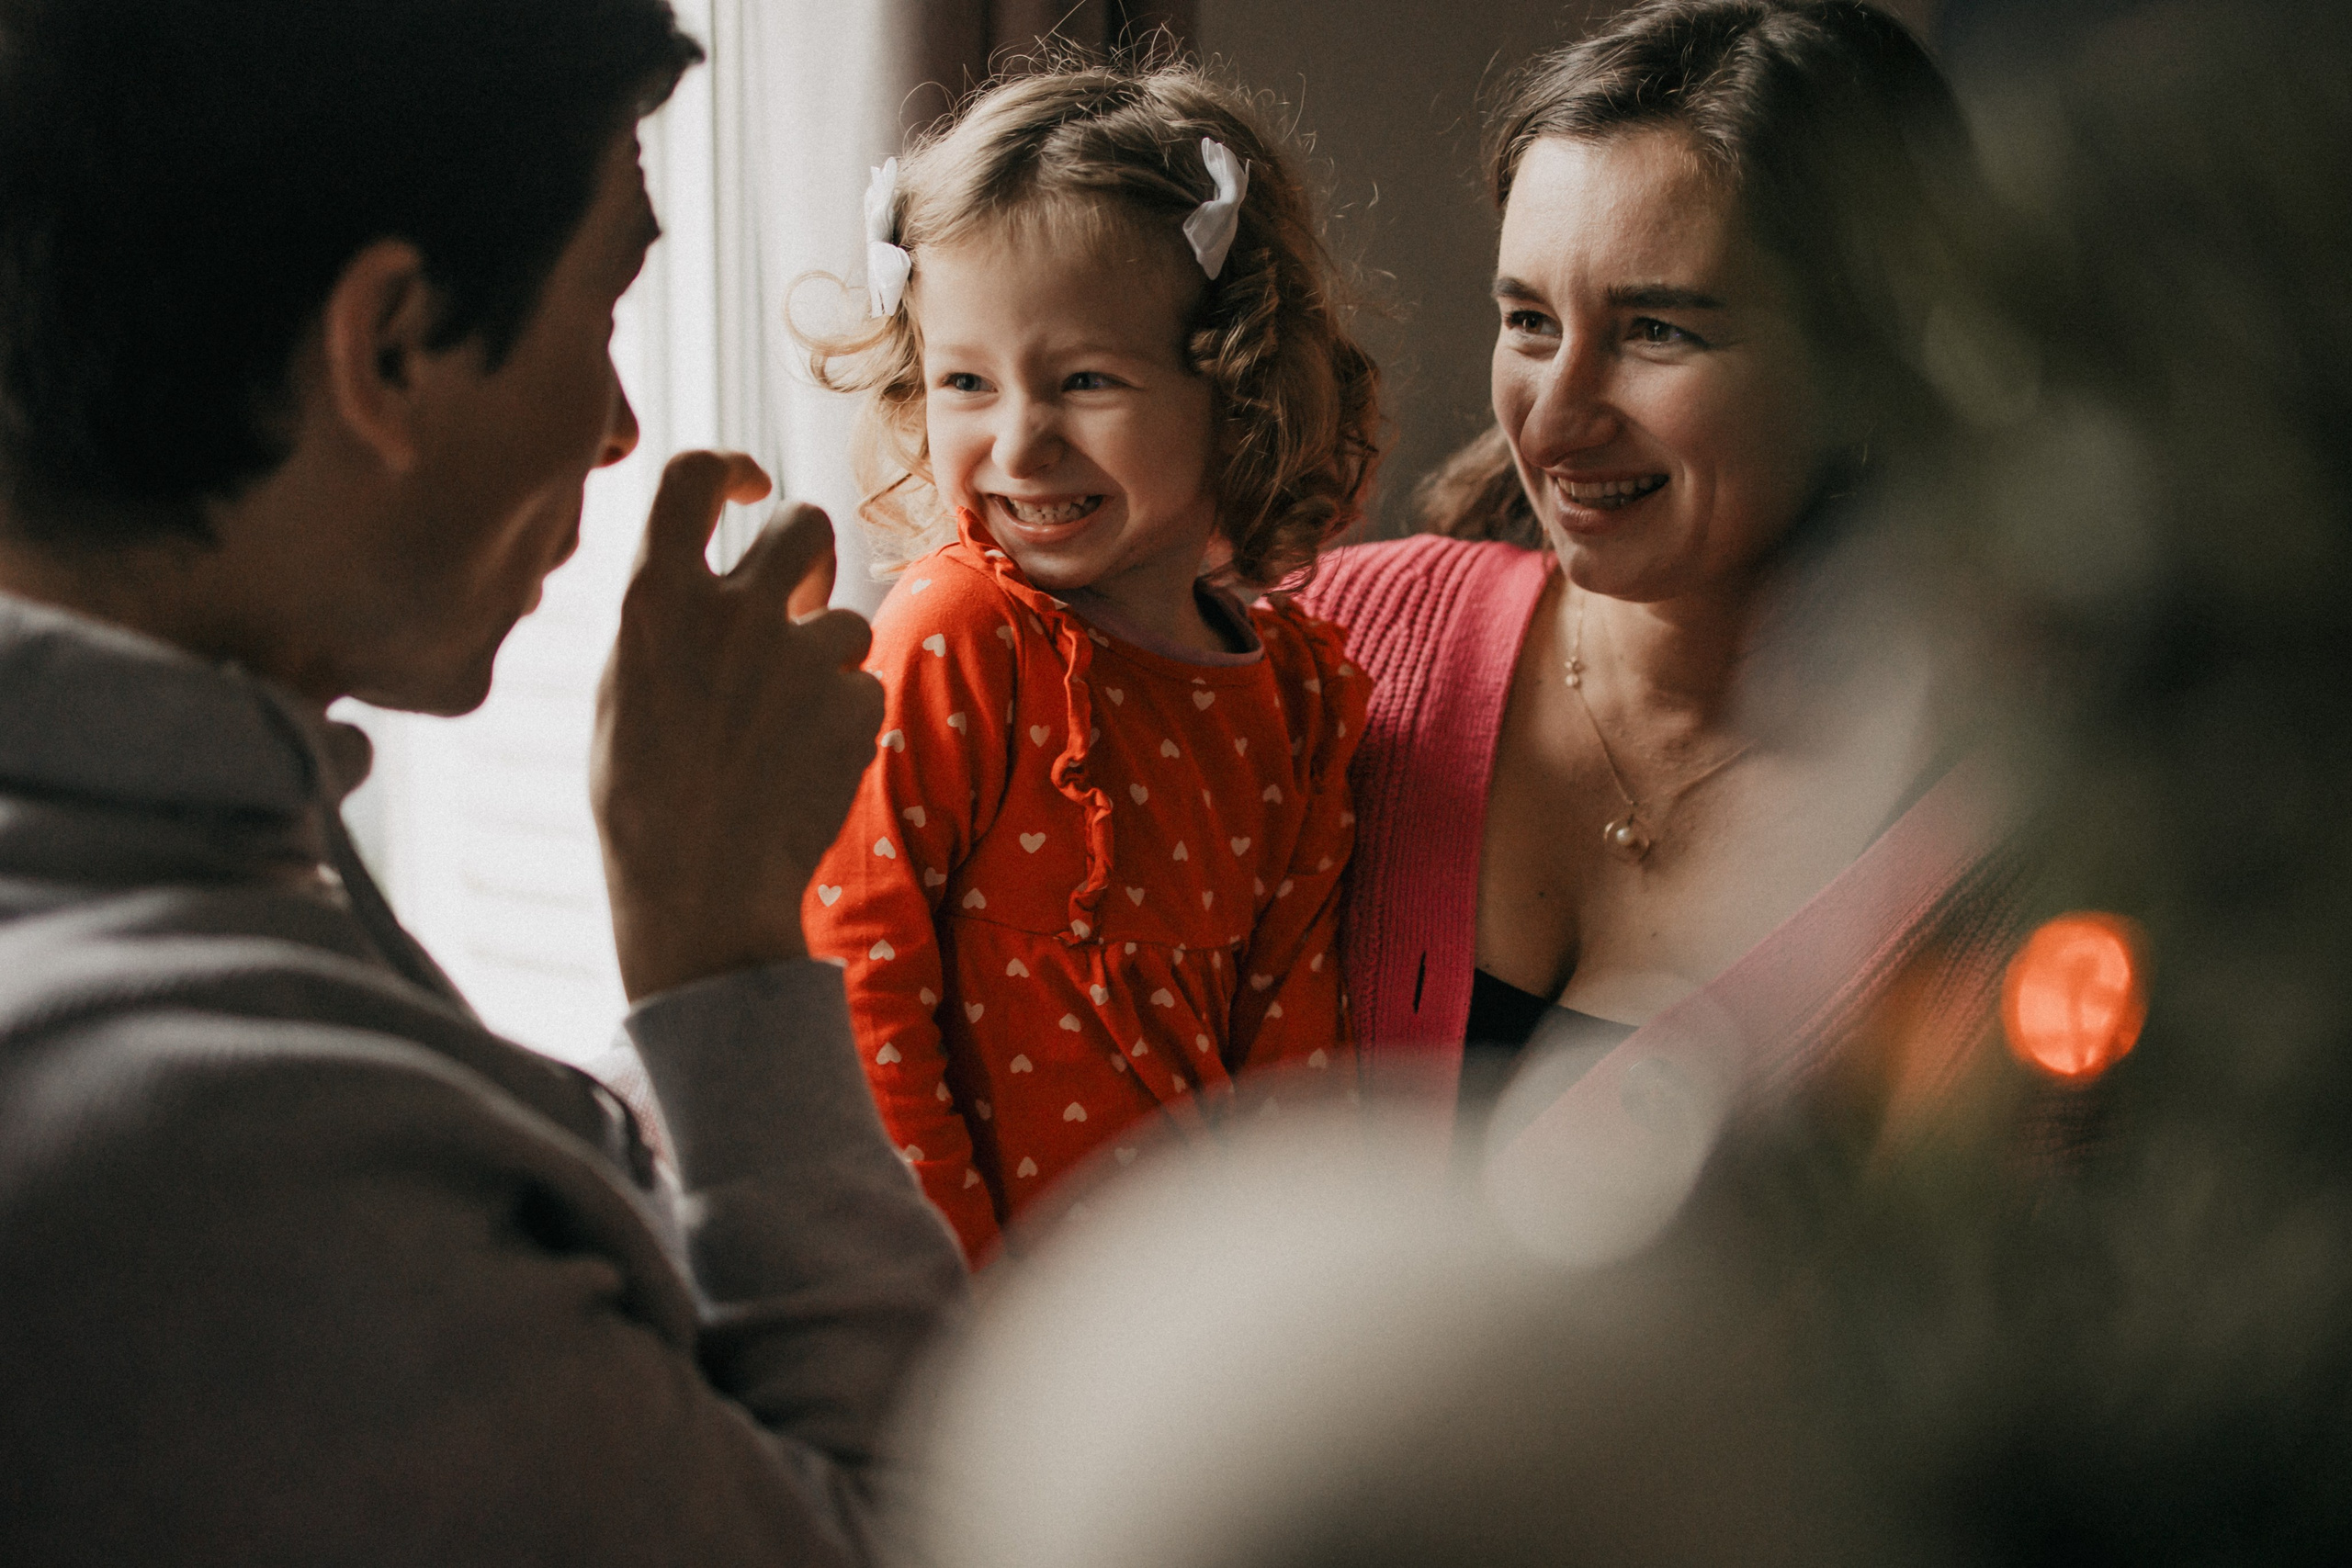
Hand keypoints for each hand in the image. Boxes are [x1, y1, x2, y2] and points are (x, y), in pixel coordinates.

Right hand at [593, 451, 881, 1000]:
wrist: (699, 891)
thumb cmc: (644, 802)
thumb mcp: (624, 689)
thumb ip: (668, 618)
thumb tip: (702, 573)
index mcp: (657, 598)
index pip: (692, 476)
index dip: (731, 468)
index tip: (750, 487)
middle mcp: (732, 611)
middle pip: (804, 524)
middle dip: (809, 552)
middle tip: (799, 592)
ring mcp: (800, 657)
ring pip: (845, 620)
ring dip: (827, 658)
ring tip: (784, 726)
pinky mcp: (854, 705)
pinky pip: (864, 688)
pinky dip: (846, 718)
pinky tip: (808, 765)